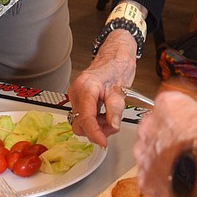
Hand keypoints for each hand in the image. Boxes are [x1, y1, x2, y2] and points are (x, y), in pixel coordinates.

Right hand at [67, 31, 138, 146]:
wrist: (115, 54)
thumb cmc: (117, 65)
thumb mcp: (121, 89)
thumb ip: (116, 109)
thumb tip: (113, 126)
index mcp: (86, 88)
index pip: (86, 118)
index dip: (95, 134)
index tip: (103, 142)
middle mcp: (76, 92)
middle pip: (80, 124)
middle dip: (96, 130)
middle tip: (113, 125)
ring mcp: (76, 95)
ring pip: (81, 122)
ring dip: (96, 126)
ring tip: (111, 116)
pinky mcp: (79, 98)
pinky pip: (83, 116)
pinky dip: (95, 120)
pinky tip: (105, 113)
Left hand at [136, 89, 196, 196]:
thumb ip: (191, 114)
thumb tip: (193, 121)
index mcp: (166, 104)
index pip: (164, 107)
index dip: (175, 121)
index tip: (182, 129)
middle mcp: (149, 125)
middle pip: (152, 130)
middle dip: (163, 140)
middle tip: (180, 149)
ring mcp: (144, 151)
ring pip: (148, 154)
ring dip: (159, 160)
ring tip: (179, 168)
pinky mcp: (144, 175)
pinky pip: (149, 177)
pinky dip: (159, 181)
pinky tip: (175, 182)